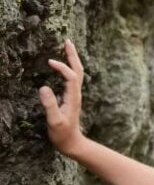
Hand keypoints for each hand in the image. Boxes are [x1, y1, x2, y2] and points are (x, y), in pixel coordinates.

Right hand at [39, 39, 84, 156]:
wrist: (72, 143)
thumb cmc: (62, 135)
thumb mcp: (54, 122)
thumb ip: (50, 105)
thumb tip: (43, 87)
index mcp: (73, 97)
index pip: (71, 76)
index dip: (62, 67)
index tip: (49, 61)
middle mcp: (76, 93)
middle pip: (78, 70)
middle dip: (73, 55)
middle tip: (67, 41)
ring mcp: (74, 95)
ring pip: (77, 72)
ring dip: (72, 59)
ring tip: (67, 47)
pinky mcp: (71, 97)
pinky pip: (72, 78)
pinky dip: (69, 68)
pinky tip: (62, 66)